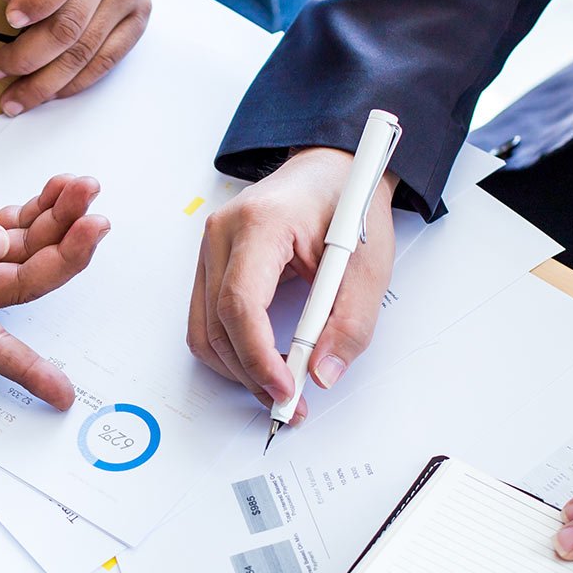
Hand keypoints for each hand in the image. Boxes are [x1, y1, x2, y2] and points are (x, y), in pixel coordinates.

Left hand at [0, 0, 150, 114]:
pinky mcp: (138, 16)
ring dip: (46, 82)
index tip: (11, 19)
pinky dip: (74, 83)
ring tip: (15, 97)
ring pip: (86, 51)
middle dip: (28, 57)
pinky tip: (49, 91)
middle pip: (72, 23)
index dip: (38, 1)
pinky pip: (106, 60)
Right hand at [0, 135, 108, 409]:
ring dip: (64, 221)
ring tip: (82, 189)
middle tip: (92, 224)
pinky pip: (29, 223)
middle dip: (66, 253)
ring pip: (37, 249)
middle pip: (29, 282)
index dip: (25, 368)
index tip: (58, 392)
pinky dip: (51, 206)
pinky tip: (64, 189)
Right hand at [186, 148, 397, 420]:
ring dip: (238, 370)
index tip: (288, 389)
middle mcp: (222, 233)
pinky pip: (207, 322)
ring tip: (280, 388)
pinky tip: (263, 363)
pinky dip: (232, 352)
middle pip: (218, 325)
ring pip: (205, 331)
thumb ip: (350, 323)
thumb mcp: (367, 263)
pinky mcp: (210, 265)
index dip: (259, 356)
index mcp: (260, 223)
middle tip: (291, 403)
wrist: (330, 168)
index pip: (241, 302)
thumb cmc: (347, 202)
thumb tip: (322, 374)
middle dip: (251, 374)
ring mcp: (209, 249)